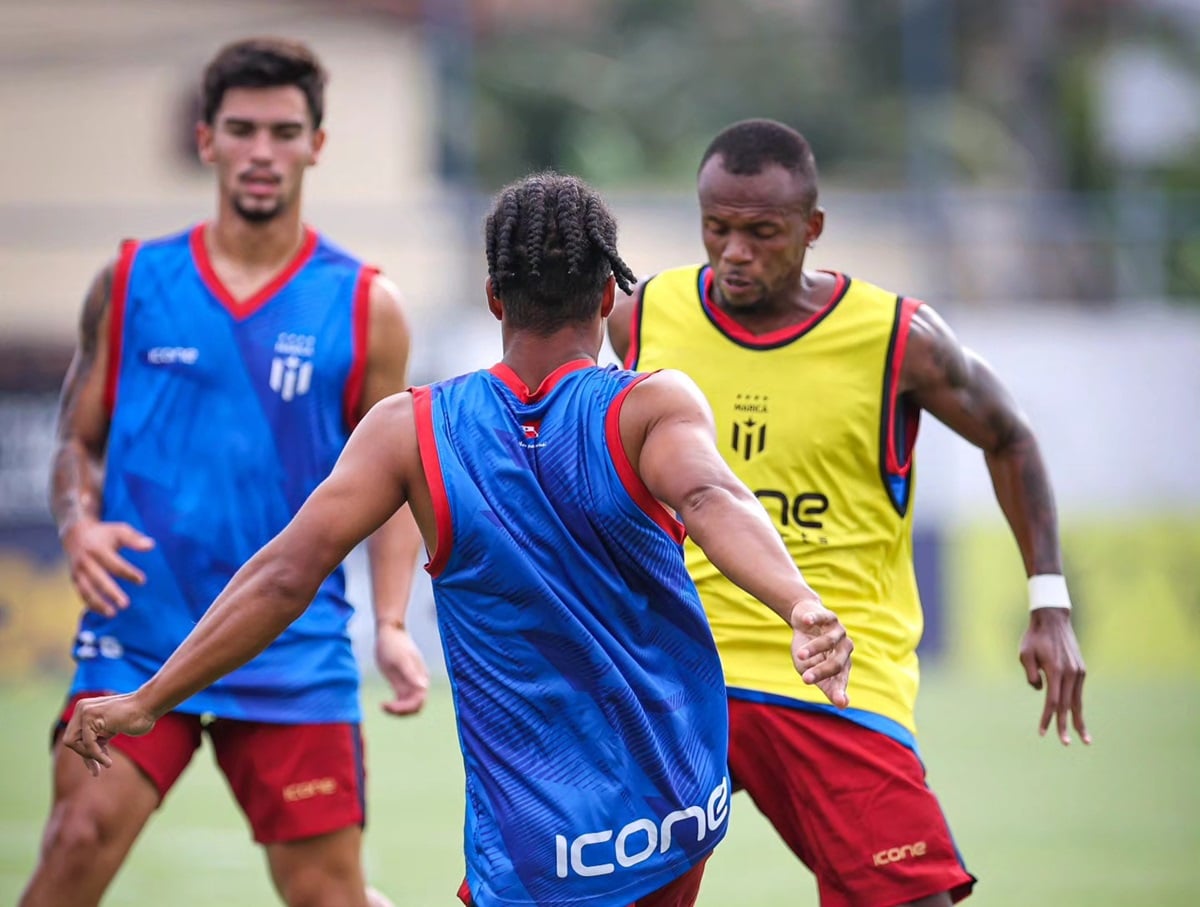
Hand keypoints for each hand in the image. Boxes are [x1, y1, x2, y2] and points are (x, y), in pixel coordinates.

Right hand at [61, 517, 154, 616]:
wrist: (76, 534)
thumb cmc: (105, 534)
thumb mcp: (120, 530)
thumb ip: (135, 539)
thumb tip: (151, 545)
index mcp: (97, 549)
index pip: (114, 564)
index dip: (128, 573)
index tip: (142, 581)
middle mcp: (85, 562)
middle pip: (99, 579)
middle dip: (111, 593)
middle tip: (125, 604)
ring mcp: (78, 572)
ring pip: (86, 590)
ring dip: (98, 603)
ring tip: (113, 614)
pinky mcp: (74, 579)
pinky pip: (81, 594)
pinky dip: (90, 604)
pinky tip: (103, 612)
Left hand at [62, 692, 156, 775]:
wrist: (149, 705)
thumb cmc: (136, 718)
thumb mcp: (110, 729)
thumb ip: (97, 737)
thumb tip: (86, 758)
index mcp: (85, 709)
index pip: (74, 736)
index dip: (84, 753)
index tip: (96, 767)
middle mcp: (81, 708)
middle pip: (70, 740)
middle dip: (84, 756)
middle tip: (96, 770)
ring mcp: (85, 711)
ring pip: (75, 743)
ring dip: (90, 757)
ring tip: (106, 764)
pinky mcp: (91, 716)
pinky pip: (87, 743)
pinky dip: (97, 755)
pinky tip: (108, 762)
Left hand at [375, 623, 428, 715]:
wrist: (389, 633)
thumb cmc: (394, 644)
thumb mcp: (401, 659)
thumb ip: (412, 673)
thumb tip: (423, 686)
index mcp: (421, 678)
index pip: (419, 701)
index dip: (406, 708)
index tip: (390, 705)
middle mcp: (418, 682)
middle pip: (416, 707)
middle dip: (402, 712)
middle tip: (385, 707)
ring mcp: (409, 683)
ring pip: (408, 706)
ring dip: (398, 711)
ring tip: (383, 706)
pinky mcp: (400, 683)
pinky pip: (401, 701)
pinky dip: (394, 706)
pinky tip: (382, 704)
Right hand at [789, 605, 852, 708]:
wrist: (805, 620)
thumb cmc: (808, 650)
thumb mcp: (809, 668)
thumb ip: (822, 683)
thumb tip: (843, 704)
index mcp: (842, 664)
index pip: (841, 679)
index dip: (839, 690)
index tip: (840, 702)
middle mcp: (845, 648)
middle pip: (837, 662)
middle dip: (821, 671)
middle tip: (805, 679)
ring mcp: (838, 631)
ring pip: (828, 641)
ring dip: (814, 648)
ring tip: (799, 655)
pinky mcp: (828, 616)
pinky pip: (822, 618)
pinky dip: (814, 620)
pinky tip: (806, 621)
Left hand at [1019, 608, 1089, 744]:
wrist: (1053, 620)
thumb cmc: (1034, 637)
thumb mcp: (1025, 654)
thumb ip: (1031, 675)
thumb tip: (1041, 691)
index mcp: (1055, 671)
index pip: (1052, 701)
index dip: (1047, 718)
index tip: (1043, 732)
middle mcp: (1071, 673)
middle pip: (1067, 705)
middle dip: (1065, 726)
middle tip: (1066, 743)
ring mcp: (1079, 672)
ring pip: (1077, 701)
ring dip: (1079, 720)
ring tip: (1084, 738)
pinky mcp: (1081, 670)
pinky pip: (1078, 692)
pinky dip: (1077, 706)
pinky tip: (1078, 717)